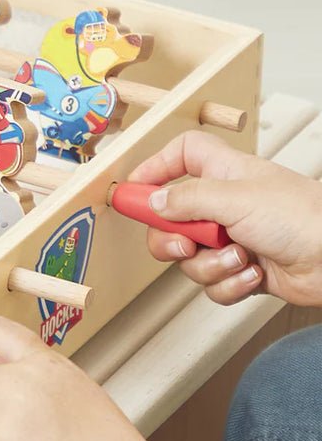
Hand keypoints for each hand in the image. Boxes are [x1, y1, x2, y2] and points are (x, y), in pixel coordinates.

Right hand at [128, 130, 321, 306]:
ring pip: (190, 259)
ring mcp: (233, 239)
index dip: (156, 168)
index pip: (183, 155)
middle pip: (171, 219)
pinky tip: (252, 275)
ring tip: (239, 258)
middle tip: (183, 244)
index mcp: (226, 175)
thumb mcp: (237, 199)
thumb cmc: (308, 218)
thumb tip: (153, 202)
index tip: (135, 190)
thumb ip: (188, 199)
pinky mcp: (242, 270)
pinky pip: (213, 284)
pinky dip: (229, 284)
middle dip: (171, 240)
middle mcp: (226, 206)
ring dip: (211, 265)